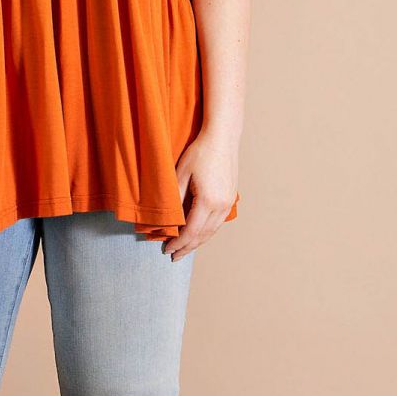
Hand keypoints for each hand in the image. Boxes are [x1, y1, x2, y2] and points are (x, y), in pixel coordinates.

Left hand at [162, 130, 238, 259]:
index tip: (166, 250)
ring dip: (197, 242)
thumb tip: (166, 221)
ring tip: (184, 249)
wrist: (222, 138)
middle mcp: (221, 206)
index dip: (178, 243)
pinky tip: (198, 234)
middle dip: (187, 248)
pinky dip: (206, 232)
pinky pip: (217, 223)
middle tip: (173, 256)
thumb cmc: (200, 153)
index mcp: (208, 201)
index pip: (191, 232)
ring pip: (211, 231)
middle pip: (202, 236)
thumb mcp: (180, 174)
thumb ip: (174, 199)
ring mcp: (228, 203)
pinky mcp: (230, 199)